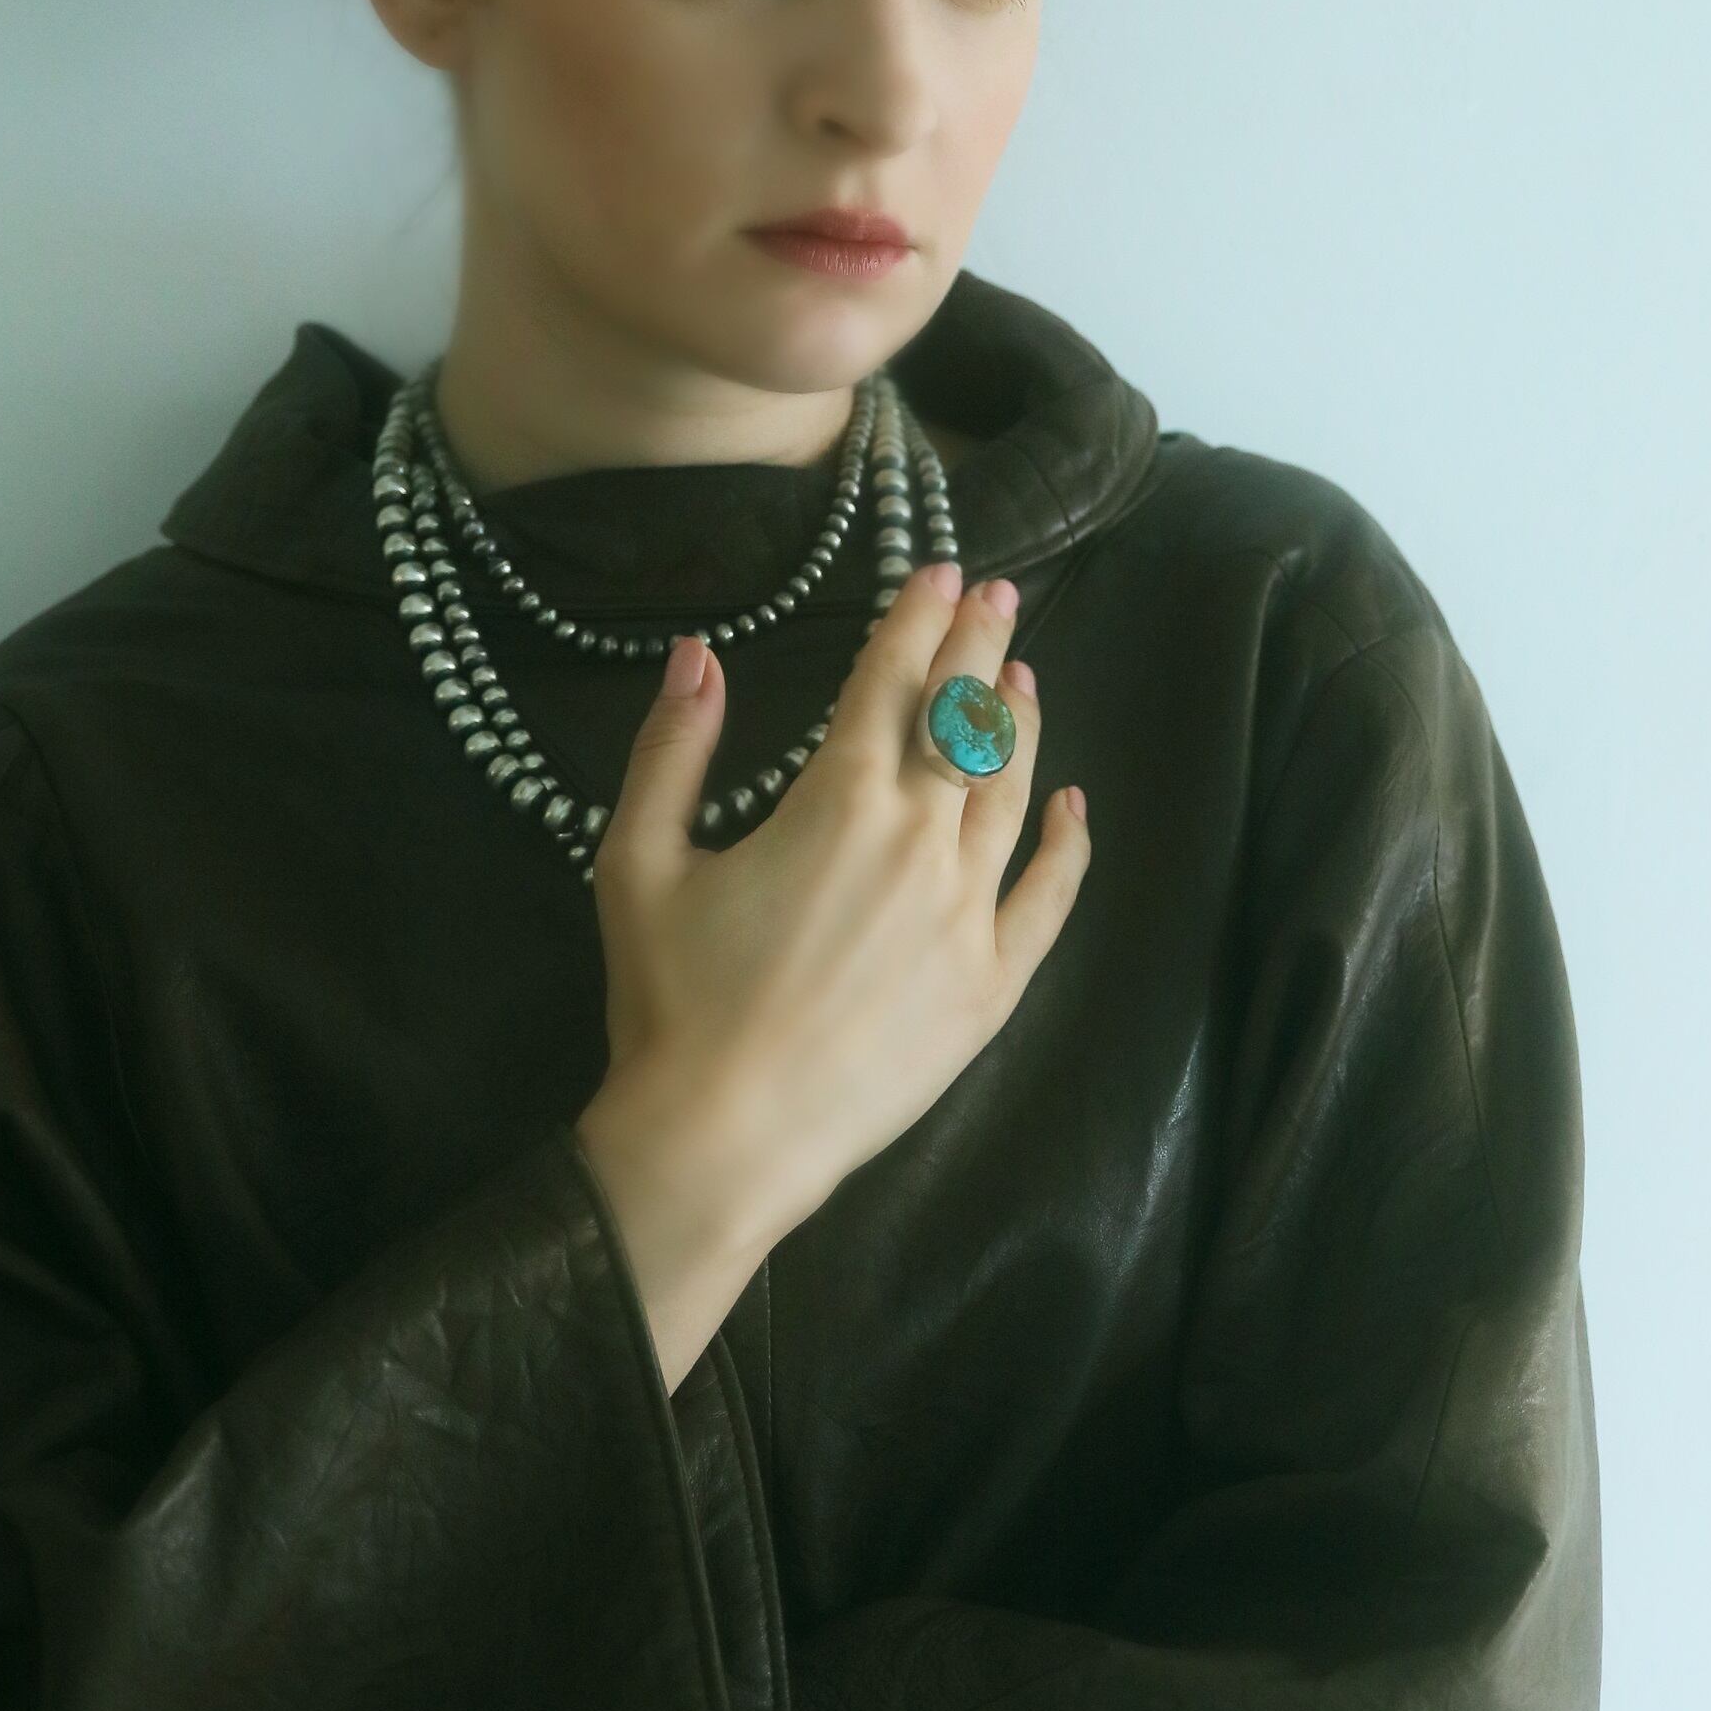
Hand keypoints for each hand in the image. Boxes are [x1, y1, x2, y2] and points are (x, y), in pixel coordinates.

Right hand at [573, 561, 1091, 1388]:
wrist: (724, 1138)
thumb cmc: (669, 1001)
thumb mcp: (638, 862)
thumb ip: (672, 750)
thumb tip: (696, 656)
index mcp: (838, 800)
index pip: (892, 681)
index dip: (917, 617)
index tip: (941, 572)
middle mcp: (921, 840)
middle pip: (964, 719)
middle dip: (980, 645)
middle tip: (997, 595)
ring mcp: (968, 913)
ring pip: (1011, 792)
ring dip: (1020, 724)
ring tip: (1024, 676)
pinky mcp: (992, 984)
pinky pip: (1048, 898)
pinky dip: (1066, 843)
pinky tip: (1072, 804)